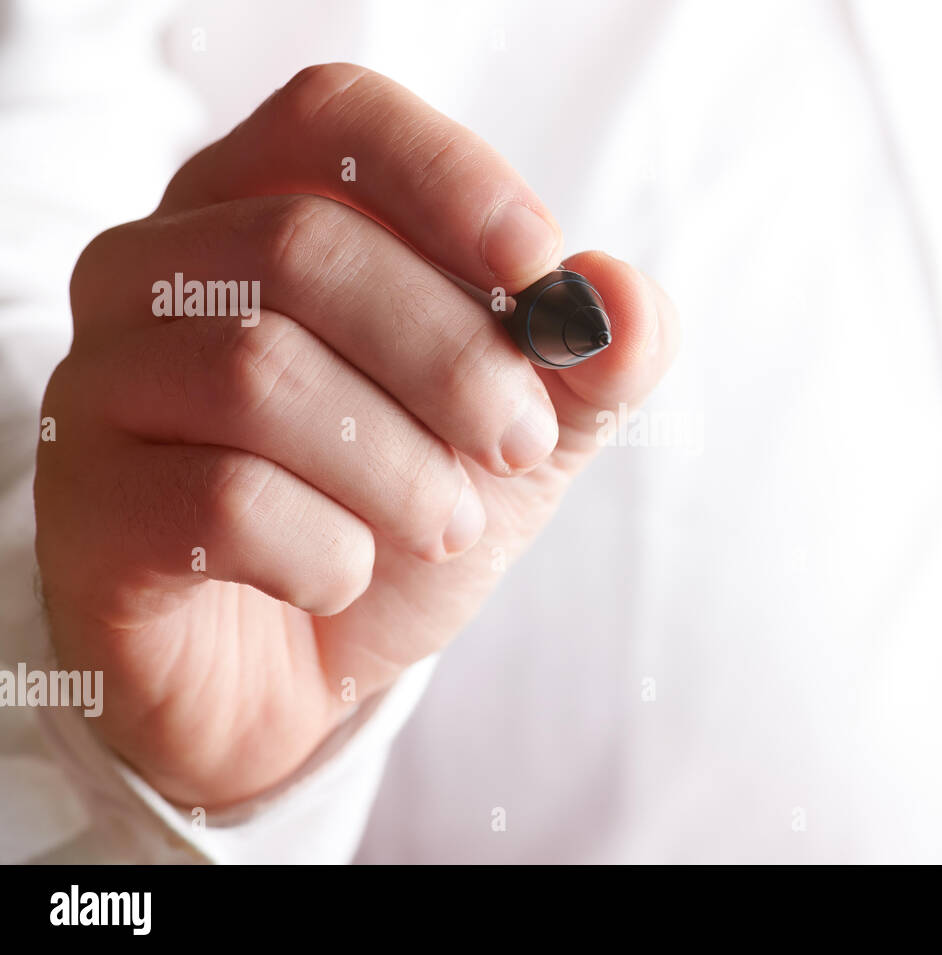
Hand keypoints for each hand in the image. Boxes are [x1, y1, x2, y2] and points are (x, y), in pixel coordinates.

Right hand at [34, 64, 678, 807]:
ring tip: (445, 526)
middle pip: (304, 247)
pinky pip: (220, 504)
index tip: (539, 269)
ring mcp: (103, 384)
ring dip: (401, 470)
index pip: (336, 118)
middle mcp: (156, 271)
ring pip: (259, 372)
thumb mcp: (522, 432)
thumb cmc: (396, 512)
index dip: (449, 178)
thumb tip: (622, 300)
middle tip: (521, 446)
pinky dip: (326, 554)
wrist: (302, 664)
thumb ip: (590, 363)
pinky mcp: (87, 508)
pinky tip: (338, 576)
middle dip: (453, 359)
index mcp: (260, 209)